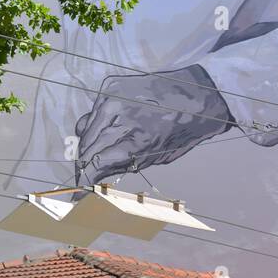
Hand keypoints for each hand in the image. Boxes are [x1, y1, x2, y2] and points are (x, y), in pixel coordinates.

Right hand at [74, 65, 232, 181]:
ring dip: (88, 144)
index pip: (94, 165)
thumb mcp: (158, 157)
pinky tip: (109, 128)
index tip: (79, 192)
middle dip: (85, 164)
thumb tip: (95, 176)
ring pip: (83, 130)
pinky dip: (96, 124)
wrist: (198, 92)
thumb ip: (123, 165)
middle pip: (86, 148)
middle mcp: (117, 116)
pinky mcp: (110, 85)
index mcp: (134, 139)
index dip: (84, 181)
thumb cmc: (183, 130)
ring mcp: (110, 97)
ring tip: (101, 151)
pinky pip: (92, 112)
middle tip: (88, 174)